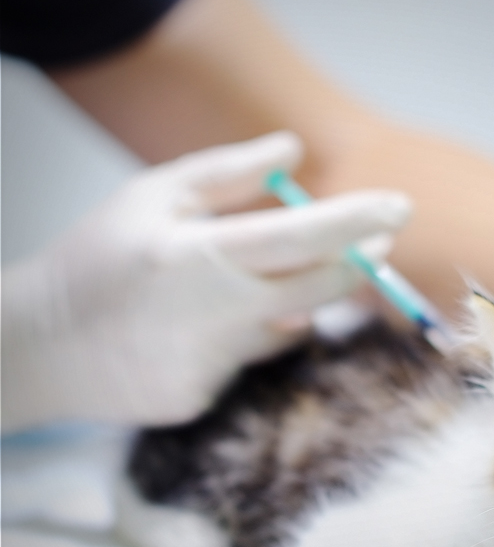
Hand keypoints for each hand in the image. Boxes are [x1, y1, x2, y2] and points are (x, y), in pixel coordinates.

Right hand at [2, 132, 410, 430]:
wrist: (40, 346)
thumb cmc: (99, 259)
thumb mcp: (152, 196)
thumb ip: (227, 173)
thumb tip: (292, 150)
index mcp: (202, 255)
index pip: (306, 236)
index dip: (360, 220)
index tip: (401, 206)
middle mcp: (215, 314)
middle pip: (322, 289)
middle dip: (359, 263)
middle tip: (375, 241)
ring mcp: (212, 364)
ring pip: (287, 325)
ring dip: (289, 299)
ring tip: (233, 285)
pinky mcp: (205, 397)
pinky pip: (251, 358)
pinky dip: (246, 335)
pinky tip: (198, 328)